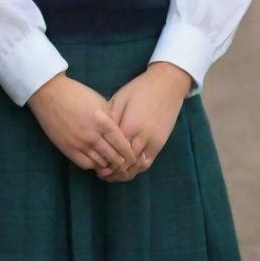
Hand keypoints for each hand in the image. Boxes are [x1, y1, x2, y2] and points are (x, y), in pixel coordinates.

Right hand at [26, 72, 134, 174]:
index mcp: (102, 121)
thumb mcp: (99, 101)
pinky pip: (86, 164)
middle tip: (124, 162)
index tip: (133, 156)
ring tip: (111, 162)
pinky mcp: (67, 148)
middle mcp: (92, 135)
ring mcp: (79, 143)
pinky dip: (94, 165)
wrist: (49, 92)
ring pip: (101, 163)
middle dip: (122, 162)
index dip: (130, 154)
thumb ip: (112, 119)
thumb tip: (122, 136)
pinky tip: (96, 160)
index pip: (123, 145)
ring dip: (108, 164)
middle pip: (114, 157)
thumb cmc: (76, 93)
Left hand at [97, 62, 191, 182]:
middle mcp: (142, 137)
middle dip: (112, 170)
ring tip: (112, 175)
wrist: (166, 86)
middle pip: (126, 162)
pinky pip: (148, 162)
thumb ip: (110, 117)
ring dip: (125, 173)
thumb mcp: (120, 99)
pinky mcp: (160, 144)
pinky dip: (137, 168)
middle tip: (100, 173)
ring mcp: (153, 142)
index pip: (114, 150)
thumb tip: (98, 132)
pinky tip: (127, 169)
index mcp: (129, 125)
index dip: (104, 159)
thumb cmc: (139, 89)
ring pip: (137, 166)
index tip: (93, 163)